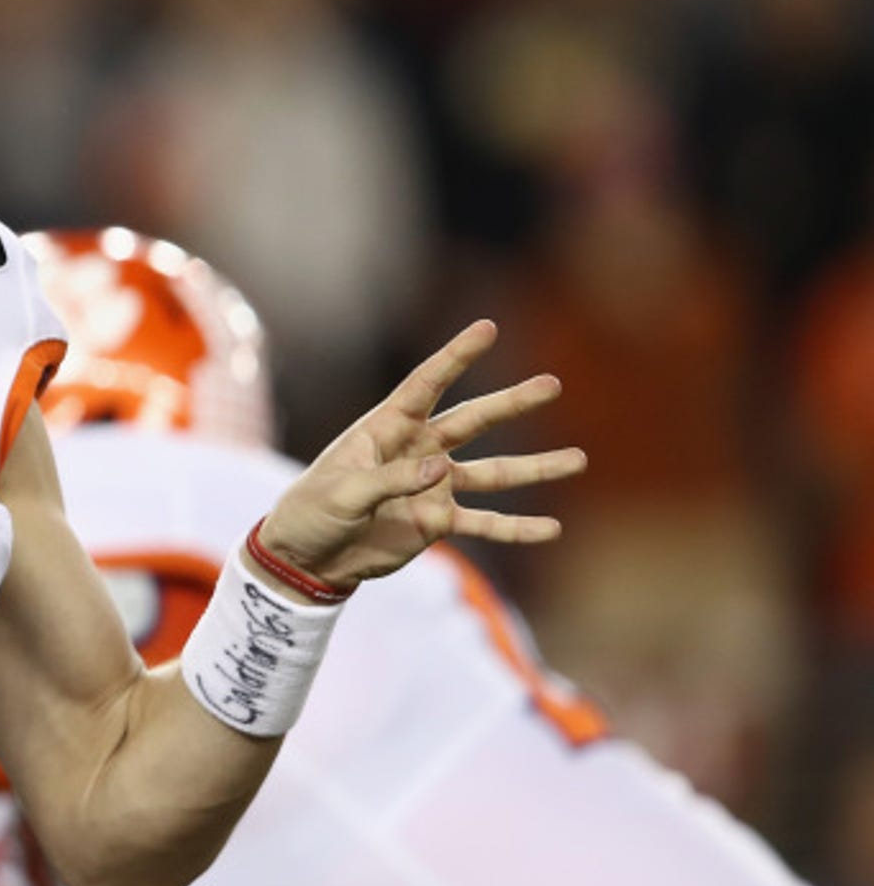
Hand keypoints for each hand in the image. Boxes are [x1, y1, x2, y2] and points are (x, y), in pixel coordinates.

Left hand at [258, 320, 585, 594]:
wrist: (307, 557)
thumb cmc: (312, 512)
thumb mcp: (342, 493)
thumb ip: (389, 479)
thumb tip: (440, 469)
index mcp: (386, 428)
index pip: (425, 384)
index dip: (455, 356)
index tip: (488, 328)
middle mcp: (418, 450)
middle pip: (472, 421)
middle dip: (511, 403)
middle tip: (552, 383)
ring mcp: (432, 486)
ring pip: (492, 473)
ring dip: (534, 467)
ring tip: (578, 459)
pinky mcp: (438, 522)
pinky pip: (484, 524)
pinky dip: (516, 528)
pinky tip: (551, 529)